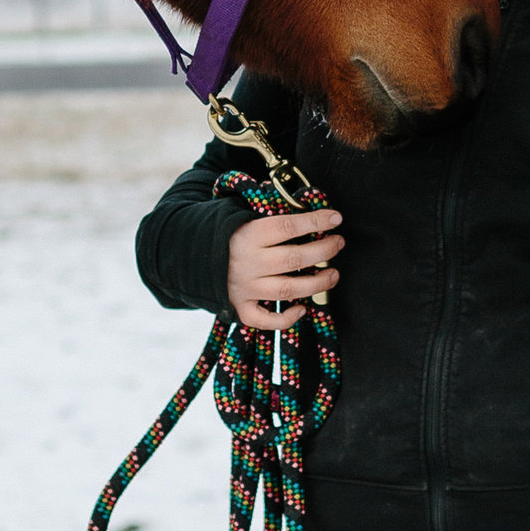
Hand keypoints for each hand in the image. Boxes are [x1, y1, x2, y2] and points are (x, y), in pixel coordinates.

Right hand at [226, 206, 343, 329]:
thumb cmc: (228, 232)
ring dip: (317, 283)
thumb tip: (310, 210)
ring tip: (332, 274)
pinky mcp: (240, 308)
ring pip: (288, 289)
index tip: (336, 218)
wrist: (191, 255)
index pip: (288, 226)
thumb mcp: (243, 214)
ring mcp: (243, 288)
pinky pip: (267, 320)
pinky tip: (302, 307)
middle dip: (323, 250)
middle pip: (294, 259)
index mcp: (248, 235)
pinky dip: (287, 318)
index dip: (315, 221)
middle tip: (338, 244)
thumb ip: (271, 215)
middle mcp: (246, 262)